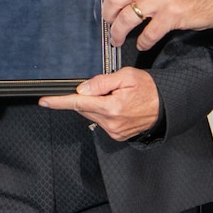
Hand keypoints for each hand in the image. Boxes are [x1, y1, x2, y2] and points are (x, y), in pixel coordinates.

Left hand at [38, 67, 159, 140]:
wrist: (167, 106)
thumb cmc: (149, 88)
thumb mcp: (126, 76)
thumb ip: (102, 82)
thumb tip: (82, 89)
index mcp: (112, 107)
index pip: (78, 103)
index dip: (59, 101)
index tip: (44, 101)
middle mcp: (111, 123)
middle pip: (84, 108)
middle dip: (87, 96)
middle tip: (106, 88)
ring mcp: (114, 131)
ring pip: (92, 115)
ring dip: (96, 104)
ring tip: (116, 97)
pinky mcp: (117, 135)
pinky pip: (101, 121)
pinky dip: (103, 112)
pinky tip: (117, 106)